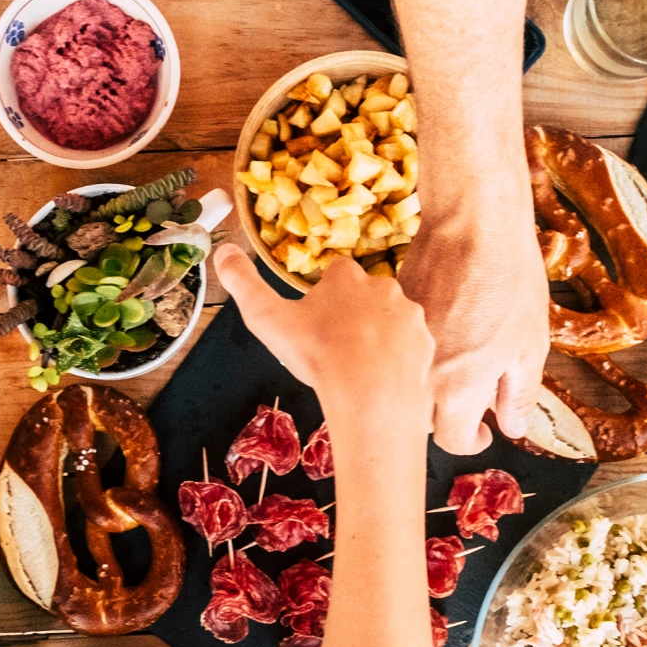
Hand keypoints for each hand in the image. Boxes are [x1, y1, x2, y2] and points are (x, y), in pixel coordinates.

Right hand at [213, 244, 435, 433]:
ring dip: (376, 336)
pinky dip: (396, 359)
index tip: (315, 320)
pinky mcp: (424, 344)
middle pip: (365, 295)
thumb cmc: (317, 353)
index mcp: (346, 277)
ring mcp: (409, 315)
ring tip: (357, 368)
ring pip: (389, 320)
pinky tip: (379, 379)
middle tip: (334, 347)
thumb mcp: (268, 319)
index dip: (324, 295)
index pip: (336, 273)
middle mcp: (383, 286)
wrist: (371, 394)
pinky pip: (408, 346)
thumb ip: (243, 284)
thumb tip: (222, 252)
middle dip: (352, 314)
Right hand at [396, 180, 549, 454]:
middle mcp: (423, 379)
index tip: (484, 431)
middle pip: (423, 421)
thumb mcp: (530, 344)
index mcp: (460, 392)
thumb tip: (512, 429)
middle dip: (446, 415)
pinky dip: (409, 352)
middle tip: (471, 393)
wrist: (471, 226)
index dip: (471, 441)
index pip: (452, 441)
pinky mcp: (386, 323)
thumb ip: (518, 394)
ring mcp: (399, 350)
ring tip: (453, 359)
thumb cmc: (510, 283)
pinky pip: (393, 351)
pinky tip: (437, 328)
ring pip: (404, 387)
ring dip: (426, 386)